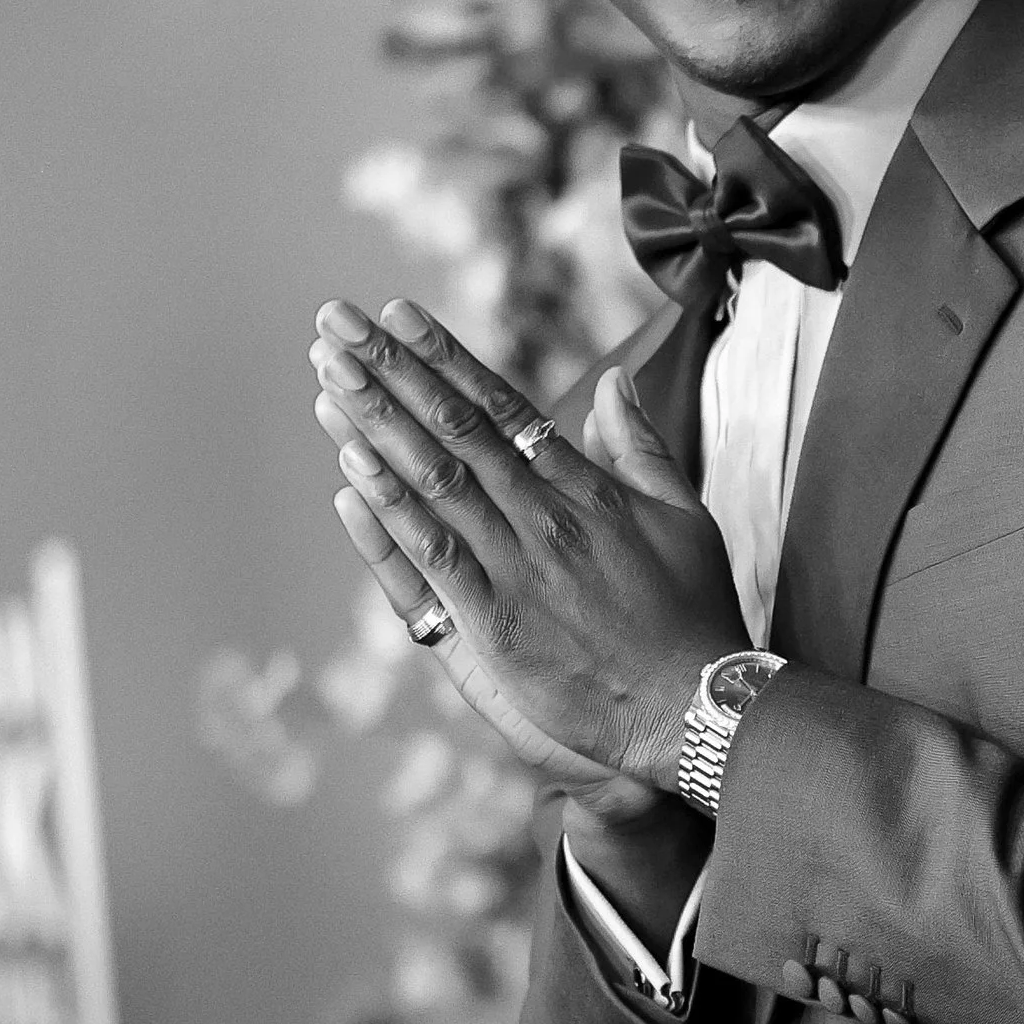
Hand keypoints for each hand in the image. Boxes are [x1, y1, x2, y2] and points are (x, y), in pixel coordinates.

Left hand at [310, 298, 746, 799]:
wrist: (692, 707)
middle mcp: (545, 516)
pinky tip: (350, 468)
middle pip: (455, 428)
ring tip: (328, 373)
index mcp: (587, 487)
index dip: (444, 358)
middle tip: (335, 321)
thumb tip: (615, 382)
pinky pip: (429, 557)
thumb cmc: (695, 617)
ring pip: (433, 480)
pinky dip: (388, 511)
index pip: (502, 407)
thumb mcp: (686, 517)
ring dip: (375, 423)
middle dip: (389, 370)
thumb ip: (642, 448)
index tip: (398, 316)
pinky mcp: (492, 623)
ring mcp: (515, 568)